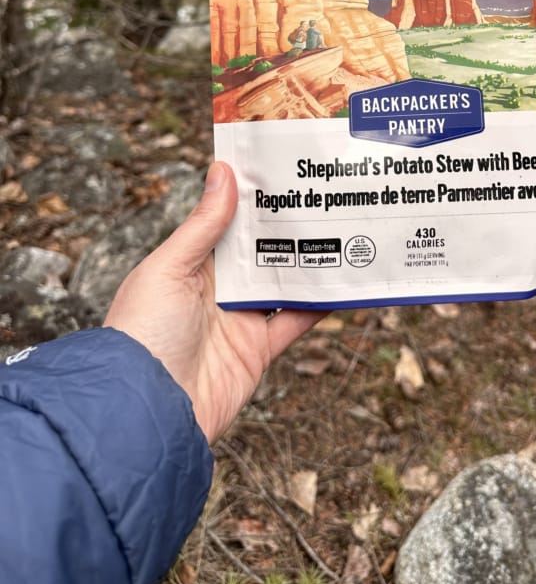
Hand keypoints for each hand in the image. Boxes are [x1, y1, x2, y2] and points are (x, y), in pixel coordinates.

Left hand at [104, 162, 322, 442]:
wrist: (148, 413)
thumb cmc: (143, 335)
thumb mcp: (169, 269)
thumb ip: (203, 225)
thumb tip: (223, 171)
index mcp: (190, 265)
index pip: (227, 223)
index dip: (253, 199)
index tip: (284, 170)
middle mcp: (216, 290)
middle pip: (261, 251)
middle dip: (288, 227)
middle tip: (325, 195)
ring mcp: (238, 320)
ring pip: (283, 282)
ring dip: (309, 262)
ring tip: (342, 230)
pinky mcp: (257, 351)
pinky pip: (295, 322)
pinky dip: (320, 305)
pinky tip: (344, 284)